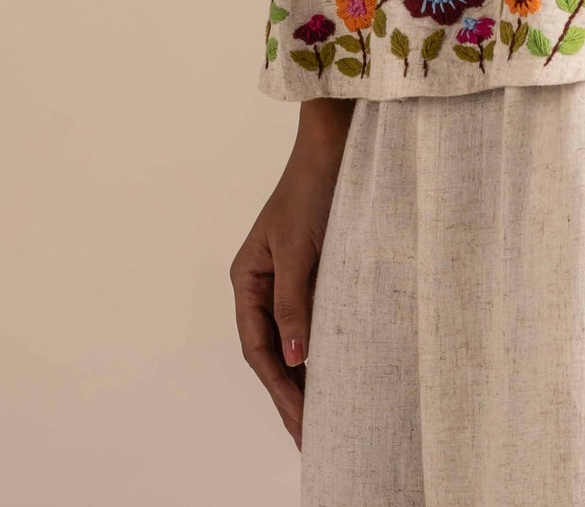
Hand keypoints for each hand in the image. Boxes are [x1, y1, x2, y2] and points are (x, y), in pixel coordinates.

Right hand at [230, 102, 353, 449]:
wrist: (336, 144)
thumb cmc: (313, 188)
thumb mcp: (300, 248)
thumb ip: (295, 303)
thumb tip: (294, 359)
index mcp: (248, 279)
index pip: (258, 348)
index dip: (279, 388)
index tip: (301, 422)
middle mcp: (263, 284)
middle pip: (272, 352)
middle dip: (289, 395)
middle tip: (310, 438)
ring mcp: (288, 279)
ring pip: (292, 341)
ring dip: (305, 378)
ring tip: (322, 419)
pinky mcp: (315, 271)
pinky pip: (312, 321)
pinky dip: (320, 349)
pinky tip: (334, 372)